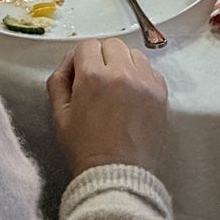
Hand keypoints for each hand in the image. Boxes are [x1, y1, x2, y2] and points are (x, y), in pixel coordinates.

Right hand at [48, 37, 170, 176]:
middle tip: (97, 80)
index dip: (79, 60)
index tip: (78, 76)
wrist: (117, 174)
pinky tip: (132, 94)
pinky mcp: (161, 92)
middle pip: (111, 44)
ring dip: (122, 63)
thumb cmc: (85, 148)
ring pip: (133, 53)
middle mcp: (122, 72)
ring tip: (116, 86)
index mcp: (93, 77)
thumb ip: (59, 82)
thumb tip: (68, 64)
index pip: (86, 46)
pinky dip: (140, 75)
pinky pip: (150, 69)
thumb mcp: (59, 115)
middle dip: (101, 57)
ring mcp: (145, 81)